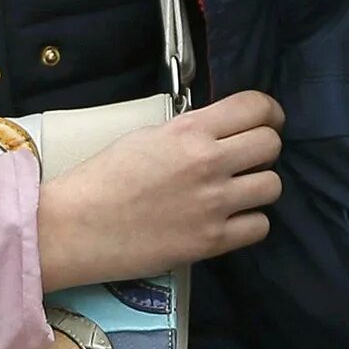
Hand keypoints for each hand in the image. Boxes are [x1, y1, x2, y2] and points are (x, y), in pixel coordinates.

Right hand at [37, 91, 282, 286]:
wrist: (75, 227)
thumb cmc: (102, 180)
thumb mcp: (146, 137)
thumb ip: (188, 132)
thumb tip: (218, 134)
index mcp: (188, 130)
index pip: (256, 107)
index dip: (269, 112)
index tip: (267, 121)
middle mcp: (207, 163)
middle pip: (271, 144)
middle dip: (263, 149)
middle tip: (245, 160)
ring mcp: (213, 204)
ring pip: (272, 186)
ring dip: (257, 187)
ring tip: (235, 193)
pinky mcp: (211, 241)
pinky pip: (260, 226)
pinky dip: (249, 223)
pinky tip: (228, 221)